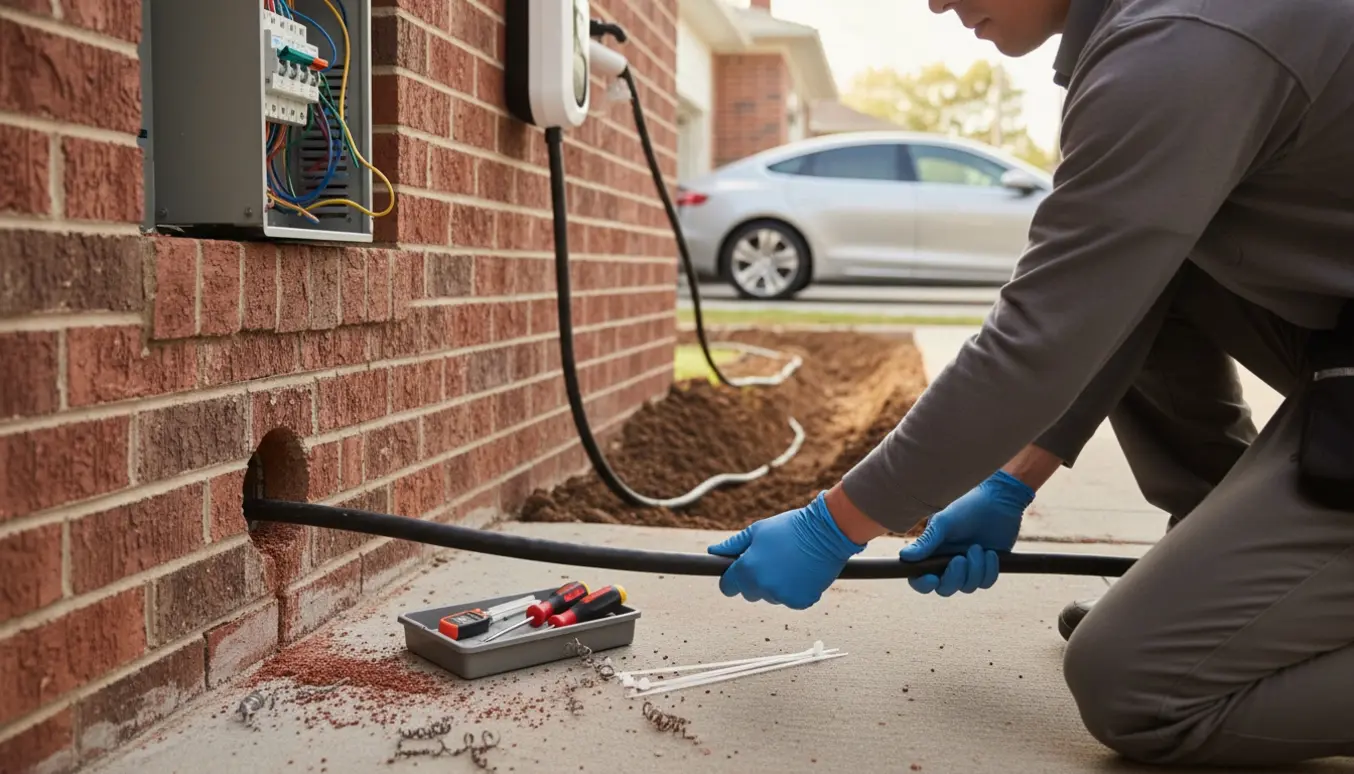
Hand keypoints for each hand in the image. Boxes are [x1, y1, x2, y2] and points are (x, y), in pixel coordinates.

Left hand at [707, 492, 865, 608]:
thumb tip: (713, 552)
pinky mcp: (800, 602)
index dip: (731, 579)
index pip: (727, 586)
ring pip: (771, 597)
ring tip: (790, 563)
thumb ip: (733, 545)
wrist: (825, 532)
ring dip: (776, 585)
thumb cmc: (789, 528)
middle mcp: (762, 587)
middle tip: (772, 561)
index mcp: (747, 569)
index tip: (737, 574)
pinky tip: (802, 572)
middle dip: (756, 580)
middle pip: (750, 593)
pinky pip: (791, 600)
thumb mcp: (757, 531)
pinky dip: (795, 590)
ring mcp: (782, 597)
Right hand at [898, 470, 1033, 595]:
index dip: (923, 585)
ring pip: (967, 587)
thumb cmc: (967, 508)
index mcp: (932, 553)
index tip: (933, 578)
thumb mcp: (944, 524)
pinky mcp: (986, 569)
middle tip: (960, 559)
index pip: (919, 579)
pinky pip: (986, 583)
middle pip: (944, 589)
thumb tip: (904, 557)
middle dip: (954, 578)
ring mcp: (968, 568)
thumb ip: (926, 542)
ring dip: (975, 569)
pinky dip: (989, 569)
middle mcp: (947, 564)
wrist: (998, 501)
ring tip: (978, 547)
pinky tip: (991, 552)